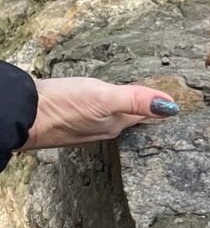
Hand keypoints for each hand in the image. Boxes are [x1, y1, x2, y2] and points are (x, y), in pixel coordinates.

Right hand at [22, 78, 178, 149]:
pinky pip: (89, 113)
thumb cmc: (62, 107)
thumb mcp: (105, 98)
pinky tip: (93, 103)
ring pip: (108, 116)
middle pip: (127, 116)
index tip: (170, 100)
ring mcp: (83, 126)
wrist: (21, 114)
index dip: (155, 103)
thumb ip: (136, 100)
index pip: (143, 113)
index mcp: (115, 124)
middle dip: (139, 108)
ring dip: (119, 108)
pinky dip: (97, 106)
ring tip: (131, 101)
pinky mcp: (65, 121)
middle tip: (155, 99)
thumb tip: (171, 107)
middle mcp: (102, 129)